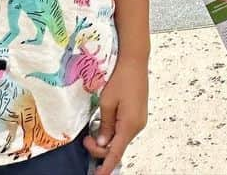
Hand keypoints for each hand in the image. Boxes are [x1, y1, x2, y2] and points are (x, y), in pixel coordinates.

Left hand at [83, 55, 147, 172]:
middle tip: (86, 138)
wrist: (135, 61)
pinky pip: (124, 131)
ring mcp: (139, 121)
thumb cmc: (121, 79)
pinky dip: (114, 133)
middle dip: (100, 148)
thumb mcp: (107, 102)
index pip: (116, 153)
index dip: (106, 167)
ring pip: (120, 139)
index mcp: (129, 125)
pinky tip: (106, 124)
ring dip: (106, 140)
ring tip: (94, 129)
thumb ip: (104, 126)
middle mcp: (137, 126)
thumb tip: (102, 143)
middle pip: (117, 148)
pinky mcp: (138, 116)